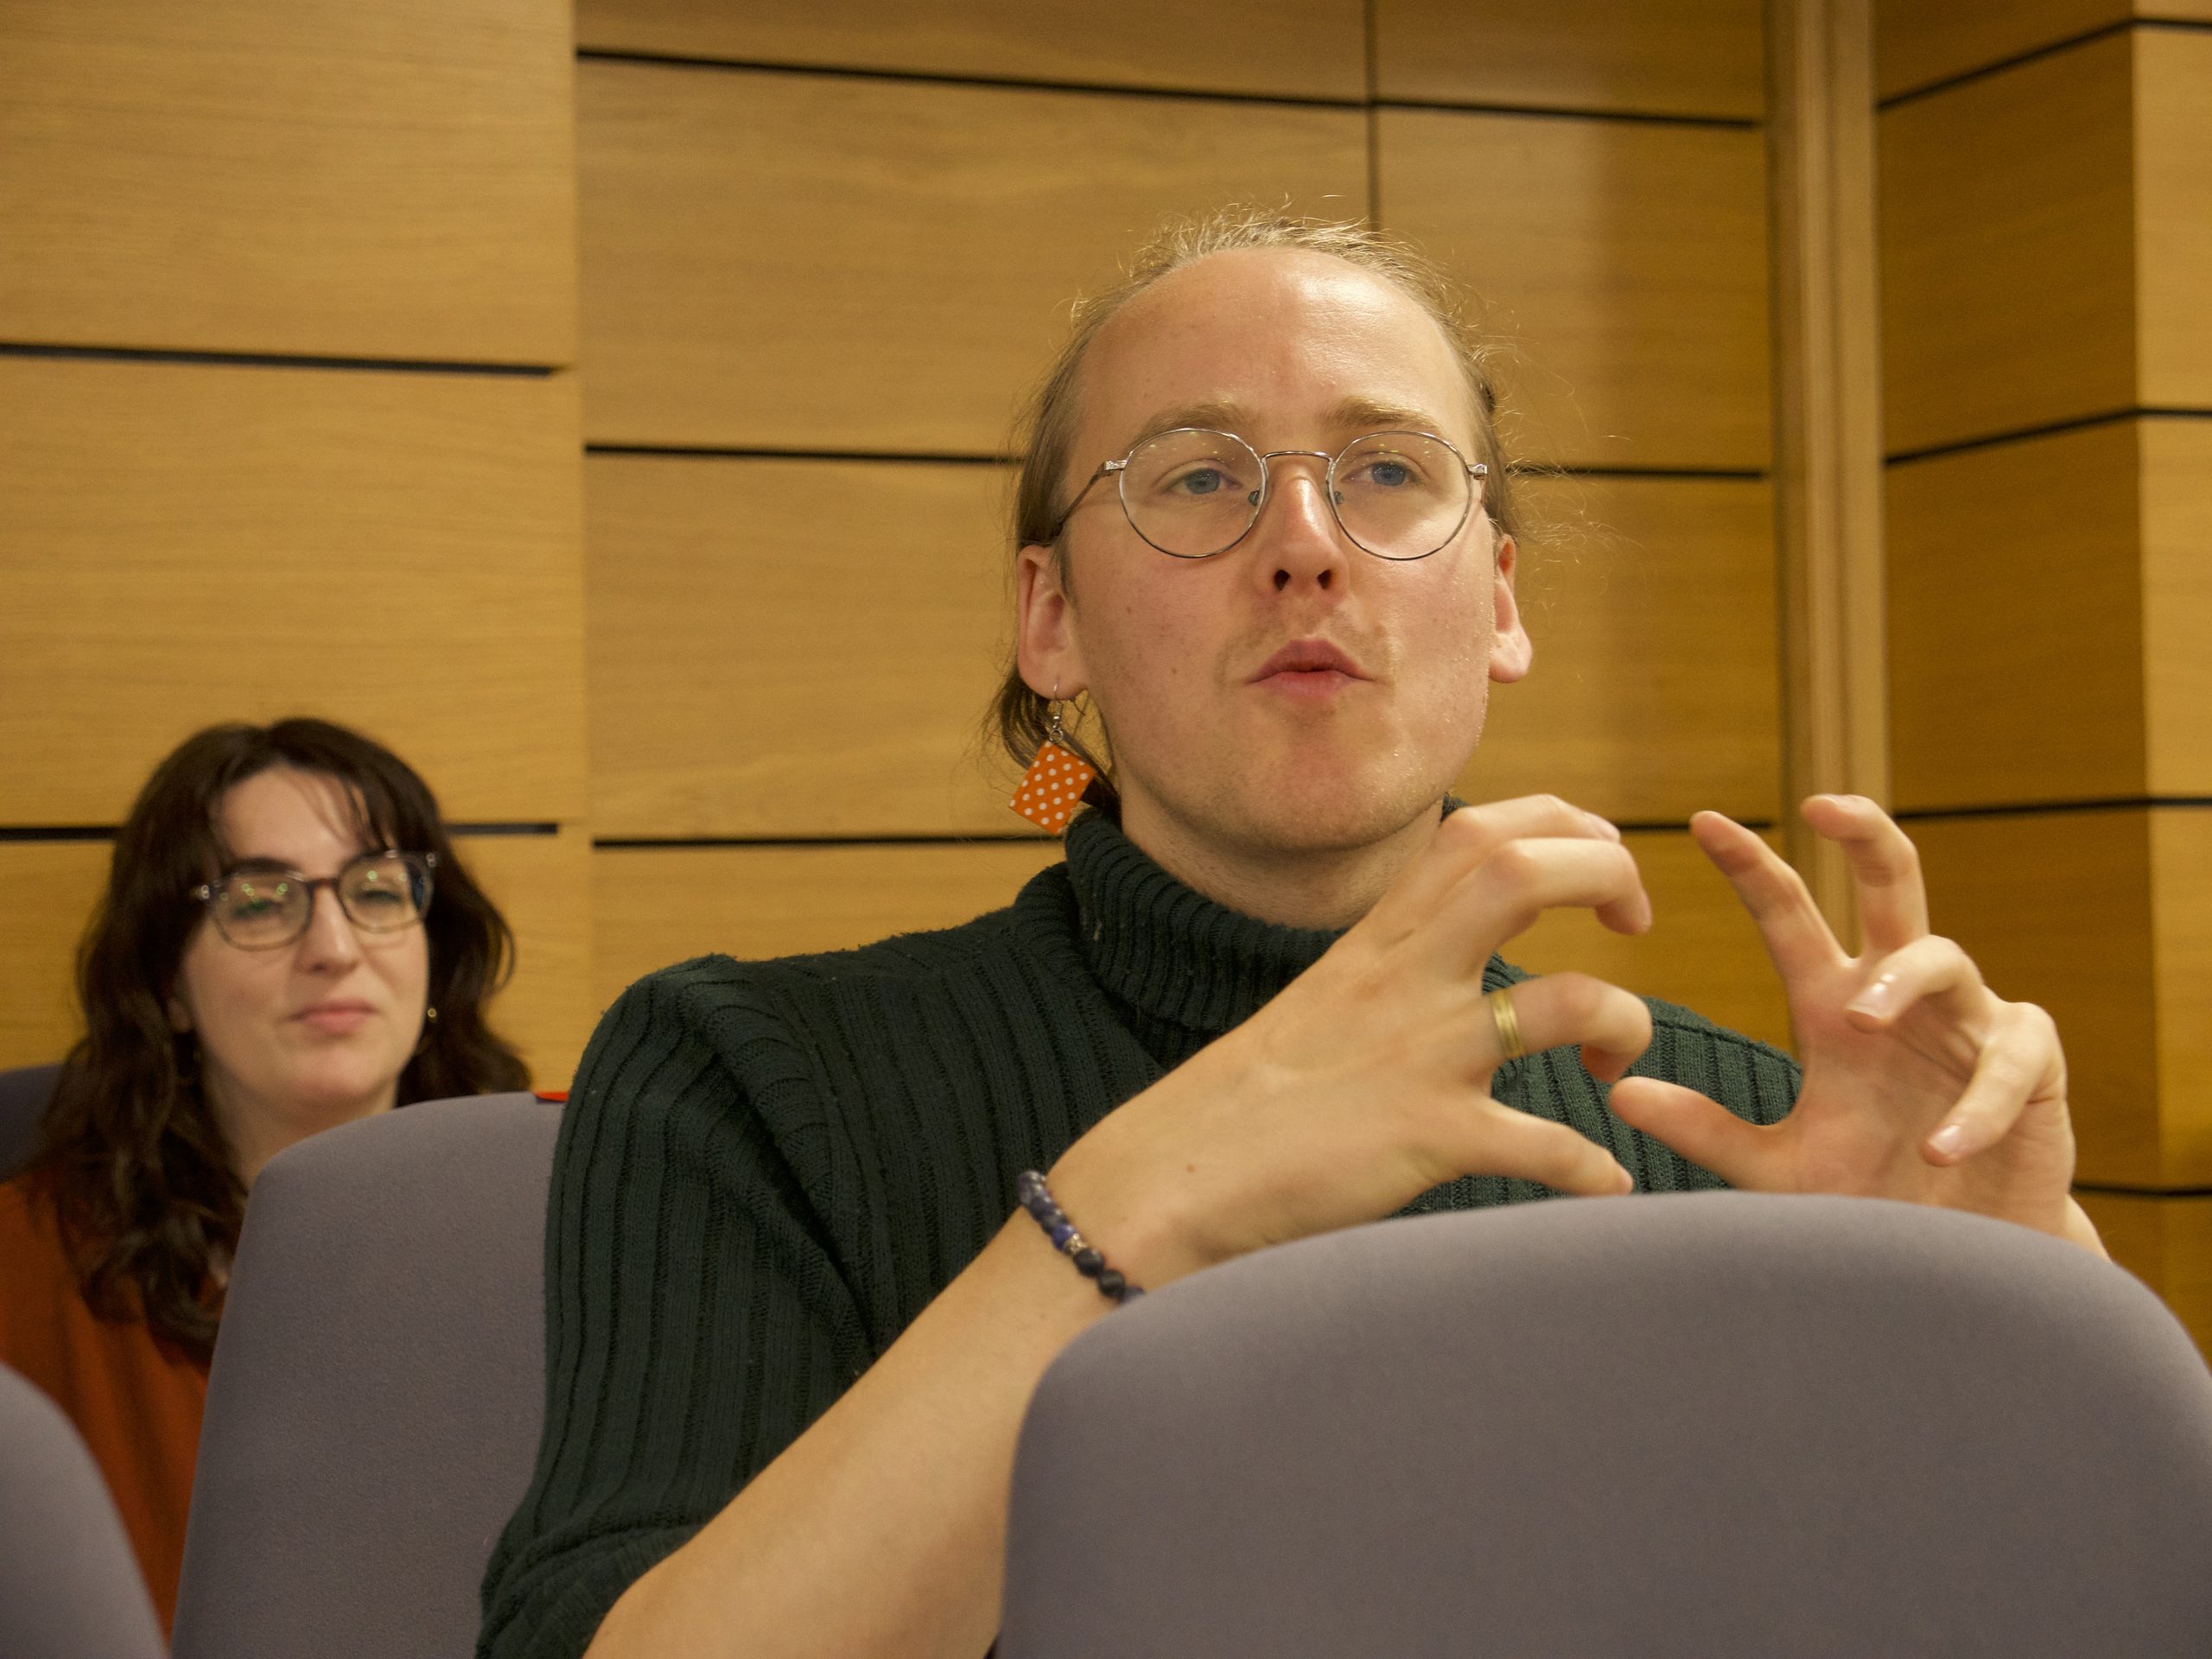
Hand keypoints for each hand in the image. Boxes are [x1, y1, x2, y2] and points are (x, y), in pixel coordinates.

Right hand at [1051, 796, 1658, 1289]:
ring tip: (1616, 1063)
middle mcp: (1404, 979)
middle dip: (1608, 874)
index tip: (1601, 861)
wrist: (1175, 1173)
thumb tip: (1457, 950)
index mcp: (1379, 939)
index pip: (1483, 830)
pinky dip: (1595, 1168)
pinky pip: (1547, 1147)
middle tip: (1633, 924)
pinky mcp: (1429, 1138)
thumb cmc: (1250, 1098)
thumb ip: (1395, 963)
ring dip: (1626, 1020)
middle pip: (1524, 869)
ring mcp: (1420, 1055)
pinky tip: (1606, 1183)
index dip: (1565, 826)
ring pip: (1567, 1000)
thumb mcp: (1327, 997)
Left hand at [1608, 796, 2097, 1249]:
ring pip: (1943, 957)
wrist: (1954, 1259)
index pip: (1789, 915)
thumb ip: (1706, 1131)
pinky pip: (2012, 1057)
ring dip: (1900, 982)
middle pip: (1892, 883)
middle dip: (1864, 832)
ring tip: (1861, 1021)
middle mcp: (1900, 997)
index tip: (1701, 822)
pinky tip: (1942, 1147)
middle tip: (1822, 805)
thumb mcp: (1776, 1168)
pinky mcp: (2032, 1065)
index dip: (1751, 867)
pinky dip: (1978, 1102)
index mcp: (1834, 1005)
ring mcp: (1969, 1022)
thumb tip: (1620, 1092)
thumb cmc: (1867, 1197)